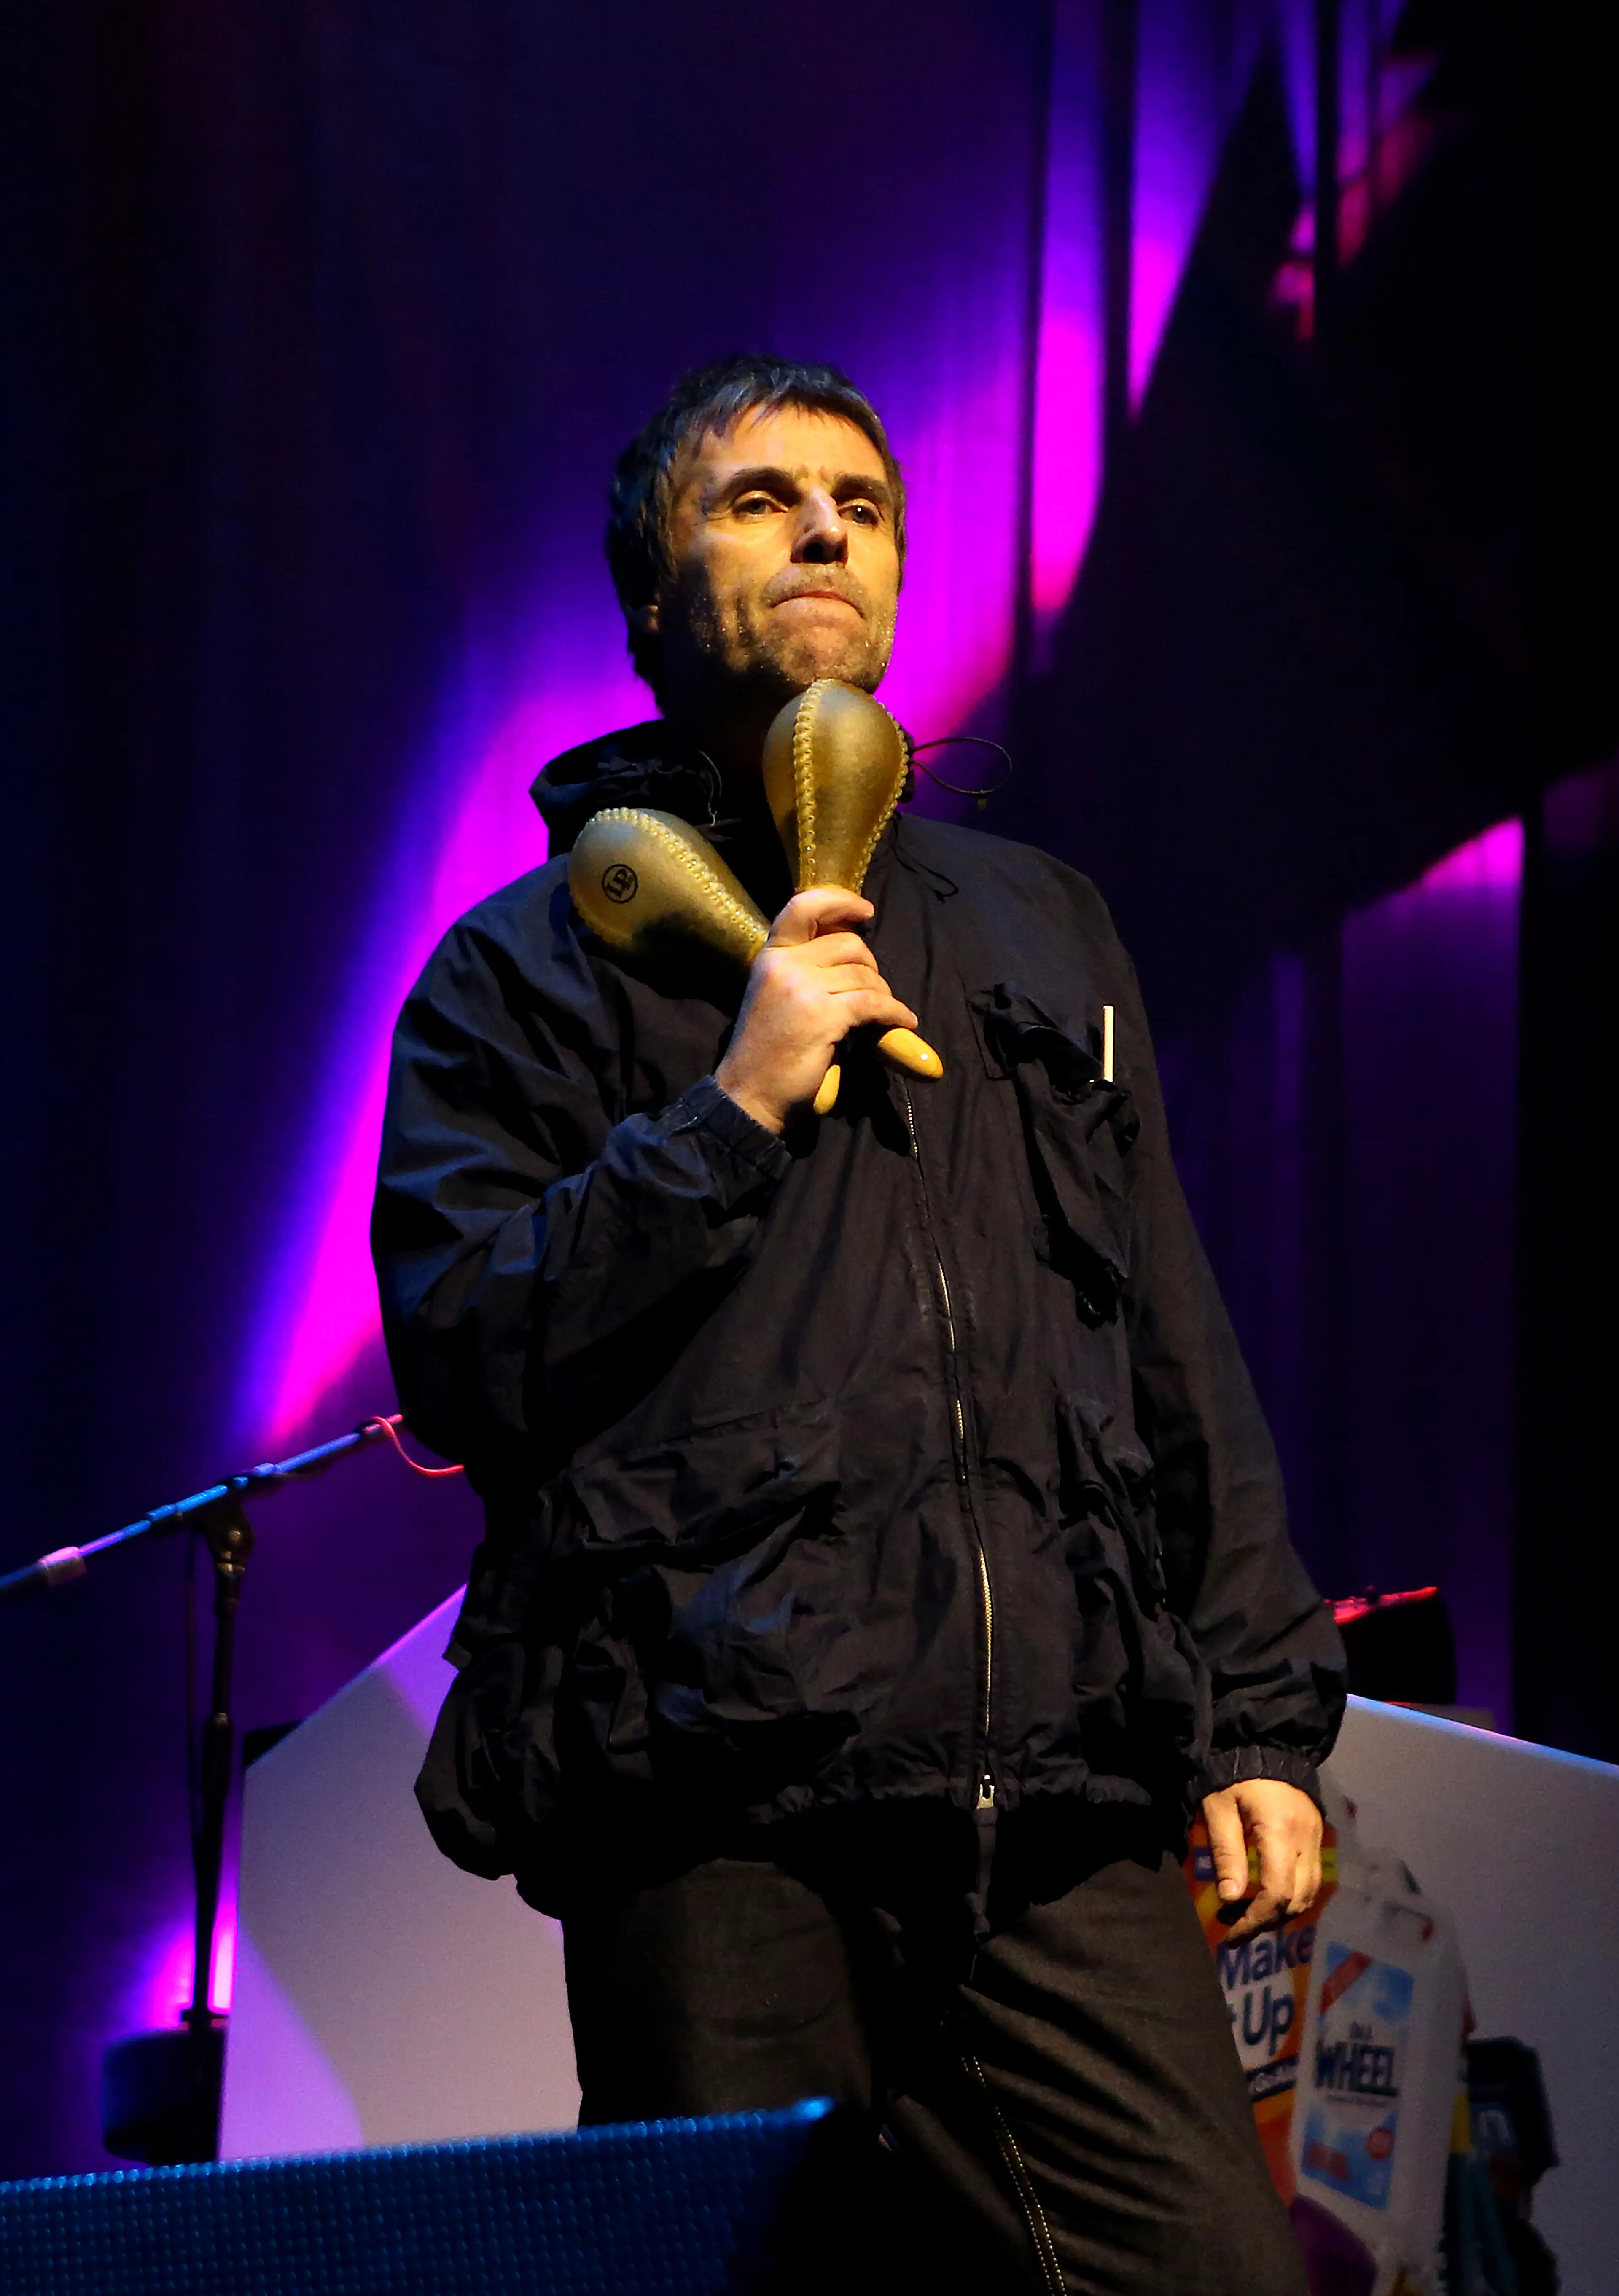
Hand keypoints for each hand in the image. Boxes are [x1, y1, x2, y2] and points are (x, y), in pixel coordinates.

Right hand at [714, 887, 917, 1133]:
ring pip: (864, 975)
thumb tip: (852, 947)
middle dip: (870, 966)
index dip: (840, 901)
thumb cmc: (766, 1048)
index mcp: (770, 955)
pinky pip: (873, 1004)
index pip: (804, 906)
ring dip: (882, 994)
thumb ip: (802, 967)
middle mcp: (784, 964)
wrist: (749, 1094)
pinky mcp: (823, 1016)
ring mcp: (802, 988)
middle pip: (848, 945)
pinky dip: (894, 1013)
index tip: (865, 911)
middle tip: (873, 989)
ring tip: (883, 1012)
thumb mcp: (774, 994)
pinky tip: (903, 1022)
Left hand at [1201, 1779, 1322, 1940]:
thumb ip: (1227, 1853)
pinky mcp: (1318, 1836)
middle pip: (1297, 1899)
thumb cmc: (1235, 1775)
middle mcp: (1307, 1840)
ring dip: (1283, 1912)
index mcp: (1280, 1832)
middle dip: (1268, 1921)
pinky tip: (1271, 1898)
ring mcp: (1317, 1838)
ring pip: (1310, 1893)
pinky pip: (1313, 1878)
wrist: (1266, 1744)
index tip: (1231, 1933)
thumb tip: (1230, 1900)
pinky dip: (1294, 1896)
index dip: (1255, 1919)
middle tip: (1236, 1929)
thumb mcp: (1219, 1809)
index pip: (1277, 1892)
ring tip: (1252, 1917)